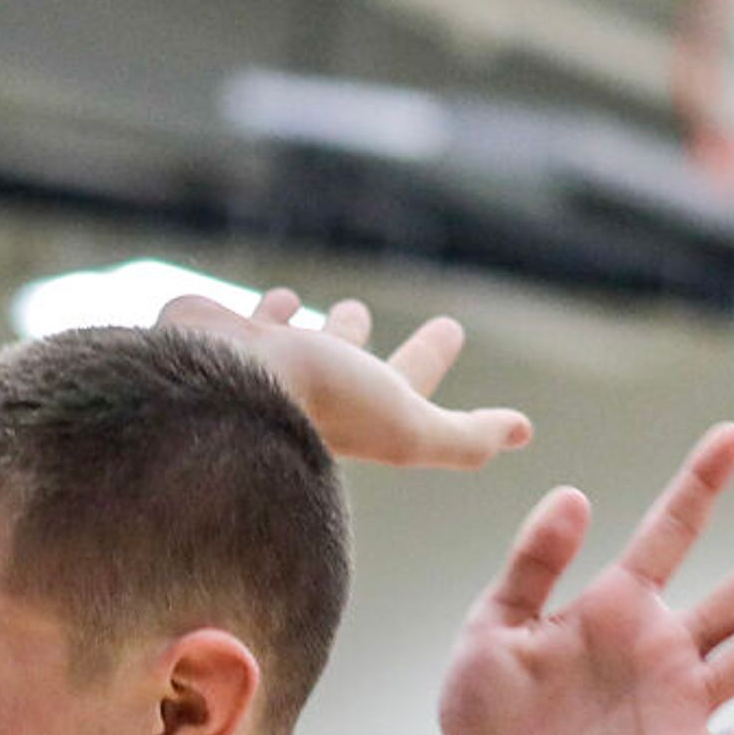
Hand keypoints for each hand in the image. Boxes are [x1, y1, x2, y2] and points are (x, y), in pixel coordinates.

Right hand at [162, 289, 531, 470]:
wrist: (213, 395)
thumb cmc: (316, 412)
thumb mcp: (409, 428)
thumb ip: (462, 438)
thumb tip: (522, 433)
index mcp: (352, 406)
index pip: (404, 377)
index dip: (429, 355)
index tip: (451, 324)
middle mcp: (303, 386)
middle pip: (338, 356)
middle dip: (353, 336)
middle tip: (359, 310)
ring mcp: (255, 362)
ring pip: (285, 337)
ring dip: (299, 322)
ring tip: (300, 301)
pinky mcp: (211, 337)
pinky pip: (233, 316)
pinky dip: (250, 307)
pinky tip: (255, 297)